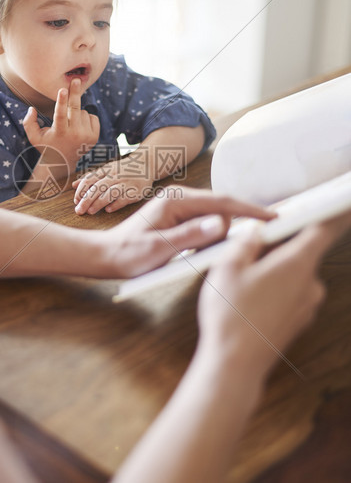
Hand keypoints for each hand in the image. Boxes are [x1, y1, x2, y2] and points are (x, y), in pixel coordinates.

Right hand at [23, 78, 99, 169]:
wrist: (63, 162)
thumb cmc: (46, 146)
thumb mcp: (33, 137)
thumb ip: (29, 122)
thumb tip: (31, 108)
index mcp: (60, 132)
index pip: (60, 114)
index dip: (61, 101)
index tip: (63, 89)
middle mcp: (74, 135)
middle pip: (75, 108)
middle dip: (75, 92)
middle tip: (76, 79)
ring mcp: (86, 136)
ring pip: (82, 111)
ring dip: (76, 112)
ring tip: (70, 124)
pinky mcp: (94, 136)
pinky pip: (92, 116)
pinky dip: (85, 117)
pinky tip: (79, 126)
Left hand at [73, 150, 153, 214]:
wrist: (147, 164)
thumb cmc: (123, 169)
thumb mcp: (107, 169)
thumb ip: (91, 177)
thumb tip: (73, 185)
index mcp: (106, 170)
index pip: (90, 179)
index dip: (81, 190)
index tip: (76, 201)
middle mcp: (115, 176)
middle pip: (98, 187)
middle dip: (87, 199)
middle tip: (79, 210)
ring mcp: (126, 183)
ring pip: (111, 192)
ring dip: (99, 202)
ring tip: (90, 211)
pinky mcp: (136, 191)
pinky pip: (125, 198)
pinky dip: (116, 204)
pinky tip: (108, 210)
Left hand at [99, 187, 275, 277]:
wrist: (107, 256)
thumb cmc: (128, 254)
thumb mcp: (158, 249)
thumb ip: (189, 236)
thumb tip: (221, 224)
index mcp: (176, 201)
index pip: (221, 202)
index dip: (250, 210)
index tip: (273, 217)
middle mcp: (180, 198)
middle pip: (222, 205)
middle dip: (246, 218)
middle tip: (271, 231)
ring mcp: (180, 207)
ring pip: (216, 214)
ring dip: (231, 227)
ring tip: (251, 240)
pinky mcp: (179, 217)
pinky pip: (206, 222)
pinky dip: (218, 232)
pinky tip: (223, 245)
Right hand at [197, 212, 350, 380]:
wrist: (234, 365)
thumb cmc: (231, 315)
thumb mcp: (227, 267)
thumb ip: (245, 242)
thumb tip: (257, 232)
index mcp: (296, 265)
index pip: (324, 230)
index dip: (334, 211)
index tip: (342, 200)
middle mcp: (309, 285)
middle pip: (303, 251)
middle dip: (281, 244)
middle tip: (255, 243)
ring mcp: (306, 305)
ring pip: (293, 274)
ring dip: (274, 268)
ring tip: (242, 277)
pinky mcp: (297, 321)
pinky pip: (289, 293)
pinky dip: (273, 288)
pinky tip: (249, 296)